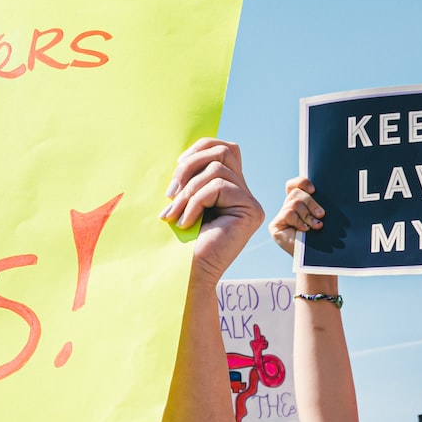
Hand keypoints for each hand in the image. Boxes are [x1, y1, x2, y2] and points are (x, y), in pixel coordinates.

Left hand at [160, 139, 264, 283]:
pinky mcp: (251, 210)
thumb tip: (184, 156)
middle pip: (224, 151)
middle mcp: (244, 192)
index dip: (201, 148)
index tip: (176, 165)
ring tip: (174, 214)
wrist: (187, 273)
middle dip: (190, 166)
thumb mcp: (182, 200)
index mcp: (229, 187)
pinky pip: (218, 187)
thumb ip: (190, 177)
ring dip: (188, 191)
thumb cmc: (179, 241)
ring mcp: (250, 201)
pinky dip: (195, 202)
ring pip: (217, 170)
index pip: (225, 148)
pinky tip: (186, 223)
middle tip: (170, 193)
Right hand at [267, 176, 323, 257]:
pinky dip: (299, 221)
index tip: (314, 190)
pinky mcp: (275, 226)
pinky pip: (288, 214)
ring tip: (316, 226)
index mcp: (300, 203)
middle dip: (311, 202)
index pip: (294, 185)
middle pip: (296, 193)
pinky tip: (305, 229)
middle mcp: (289, 208)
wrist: (316, 259)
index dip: (302, 182)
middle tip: (321, 215)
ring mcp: (281, 217)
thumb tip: (319, 192)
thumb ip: (318, 204)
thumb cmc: (323, 238)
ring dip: (307, 214)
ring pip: (293, 203)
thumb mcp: (321, 217)